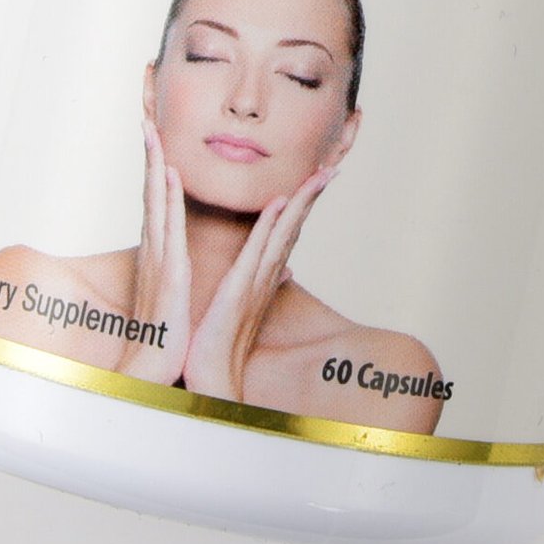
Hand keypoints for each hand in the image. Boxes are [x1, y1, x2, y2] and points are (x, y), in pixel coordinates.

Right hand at [114, 117, 190, 386]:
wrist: (151, 375)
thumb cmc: (165, 341)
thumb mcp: (176, 303)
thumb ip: (180, 280)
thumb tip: (187, 269)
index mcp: (161, 257)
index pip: (160, 205)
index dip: (158, 172)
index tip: (158, 142)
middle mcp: (155, 252)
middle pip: (151, 194)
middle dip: (150, 157)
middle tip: (147, 121)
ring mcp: (159, 260)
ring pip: (156, 201)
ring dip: (155, 165)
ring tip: (153, 131)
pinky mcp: (169, 274)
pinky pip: (169, 228)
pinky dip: (168, 198)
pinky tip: (169, 174)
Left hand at [182, 164, 335, 403]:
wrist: (211, 375)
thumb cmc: (224, 340)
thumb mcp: (247, 305)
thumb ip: (265, 282)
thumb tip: (286, 270)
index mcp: (266, 275)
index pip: (289, 232)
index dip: (304, 204)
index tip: (318, 179)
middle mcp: (268, 274)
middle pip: (295, 227)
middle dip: (312, 196)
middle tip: (332, 168)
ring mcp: (256, 281)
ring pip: (284, 233)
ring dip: (301, 202)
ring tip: (319, 175)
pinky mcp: (239, 289)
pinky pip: (257, 251)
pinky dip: (269, 225)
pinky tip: (279, 202)